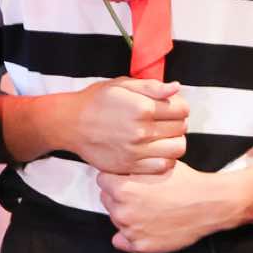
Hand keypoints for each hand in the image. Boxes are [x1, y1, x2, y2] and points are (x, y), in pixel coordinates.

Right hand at [72, 78, 188, 174]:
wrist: (70, 124)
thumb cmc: (96, 100)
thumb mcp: (122, 85)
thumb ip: (151, 86)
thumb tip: (176, 87)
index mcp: (142, 108)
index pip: (182, 109)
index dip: (179, 105)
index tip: (170, 106)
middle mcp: (142, 131)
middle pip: (181, 128)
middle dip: (178, 121)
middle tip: (166, 120)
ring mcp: (137, 152)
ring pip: (177, 149)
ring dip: (175, 140)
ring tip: (163, 136)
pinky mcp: (130, 166)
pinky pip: (163, 166)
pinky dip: (165, 158)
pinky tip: (155, 150)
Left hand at [96, 163, 240, 252]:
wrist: (207, 203)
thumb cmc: (185, 182)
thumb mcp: (155, 164)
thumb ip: (131, 168)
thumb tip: (116, 169)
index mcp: (123, 188)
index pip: (102, 180)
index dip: (115, 177)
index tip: (124, 179)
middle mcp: (122, 210)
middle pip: (106, 199)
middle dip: (118, 195)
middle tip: (140, 193)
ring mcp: (131, 230)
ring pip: (115, 219)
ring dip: (125, 213)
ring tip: (148, 208)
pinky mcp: (141, 246)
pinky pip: (121, 241)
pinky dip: (128, 236)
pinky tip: (144, 226)